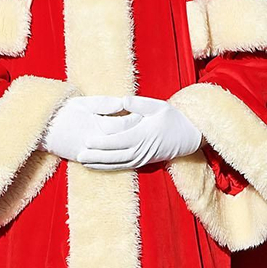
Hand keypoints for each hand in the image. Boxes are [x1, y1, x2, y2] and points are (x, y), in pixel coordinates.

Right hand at [43, 96, 142, 162]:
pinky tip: (124, 156)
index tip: (145, 115)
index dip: (135, 120)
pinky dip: (115, 160)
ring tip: (139, 143)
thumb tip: (122, 103)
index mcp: (97, 125)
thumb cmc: (62, 112)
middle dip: (135, 134)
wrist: (42, 129)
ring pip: (115, 154)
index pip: (123, 125)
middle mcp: (96, 141)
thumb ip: (103, 103)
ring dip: (128, 148)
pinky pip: (104, 163)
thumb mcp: (82, 103)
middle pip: (122, 140)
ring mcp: (90, 152)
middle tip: (148, 129)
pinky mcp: (84, 159)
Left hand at [78, 95, 202, 170]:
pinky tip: (96, 166)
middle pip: (114, 155)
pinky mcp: (141, 162)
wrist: (188, 137)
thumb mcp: (159, 106)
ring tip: (82, 162)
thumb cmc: (173, 118)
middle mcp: (140, 150)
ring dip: (99, 164)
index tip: (86, 139)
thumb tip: (123, 100)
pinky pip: (122, 167)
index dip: (101, 142)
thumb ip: (140, 104)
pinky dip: (108, 167)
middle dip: (95, 156)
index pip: (118, 141)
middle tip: (78, 154)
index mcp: (143, 135)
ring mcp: (141, 158)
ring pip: (116, 164)